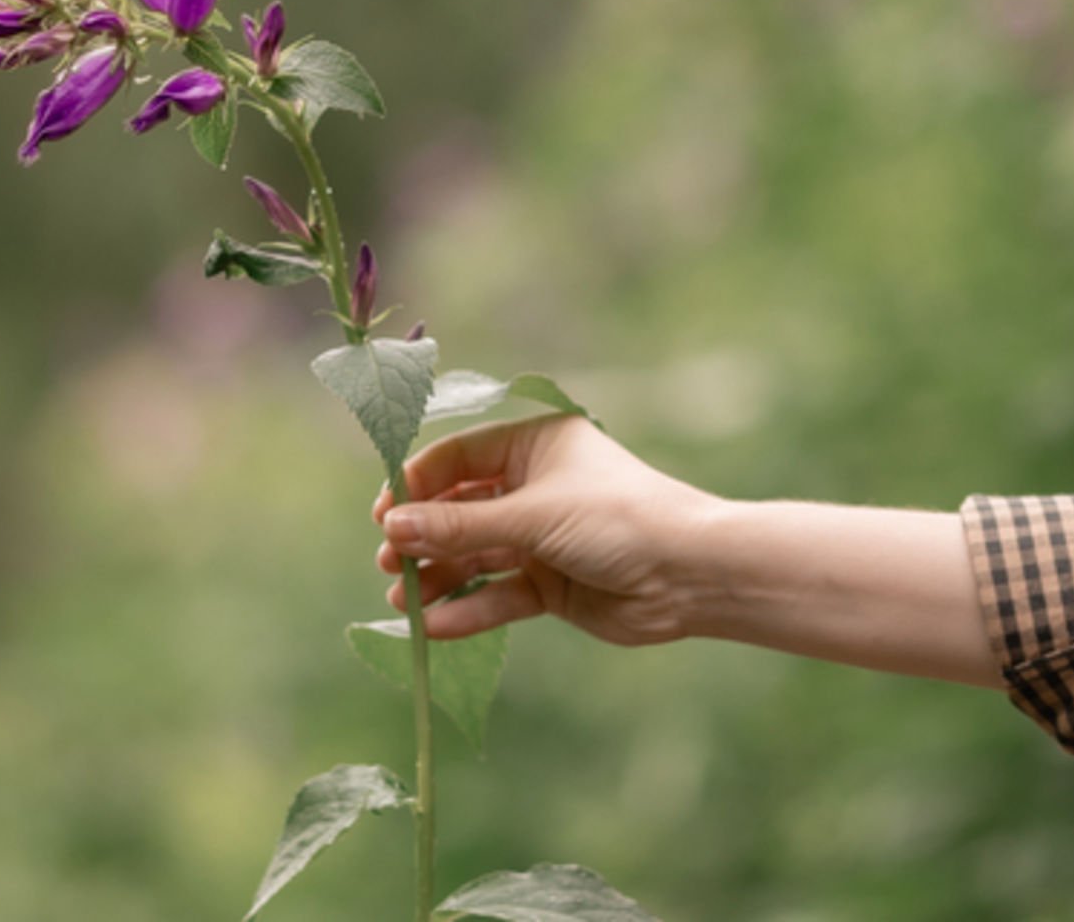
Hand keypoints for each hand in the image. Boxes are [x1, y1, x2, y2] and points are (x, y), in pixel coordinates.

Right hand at [373, 415, 718, 645]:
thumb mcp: (532, 516)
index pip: (458, 458)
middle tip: (388, 564)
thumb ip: (460, 526)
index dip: (417, 485)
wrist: (691, 576)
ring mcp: (542, 538)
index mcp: (534, 447)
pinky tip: (436, 627)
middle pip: (461, 509)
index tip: (382, 516)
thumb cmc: (618, 520)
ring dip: (439, 578)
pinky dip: (470, 608)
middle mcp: (535, 488)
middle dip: (422, 537)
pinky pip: (499, 593)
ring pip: (476, 555)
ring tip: (402, 602)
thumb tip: (391, 528)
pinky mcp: (551, 585)